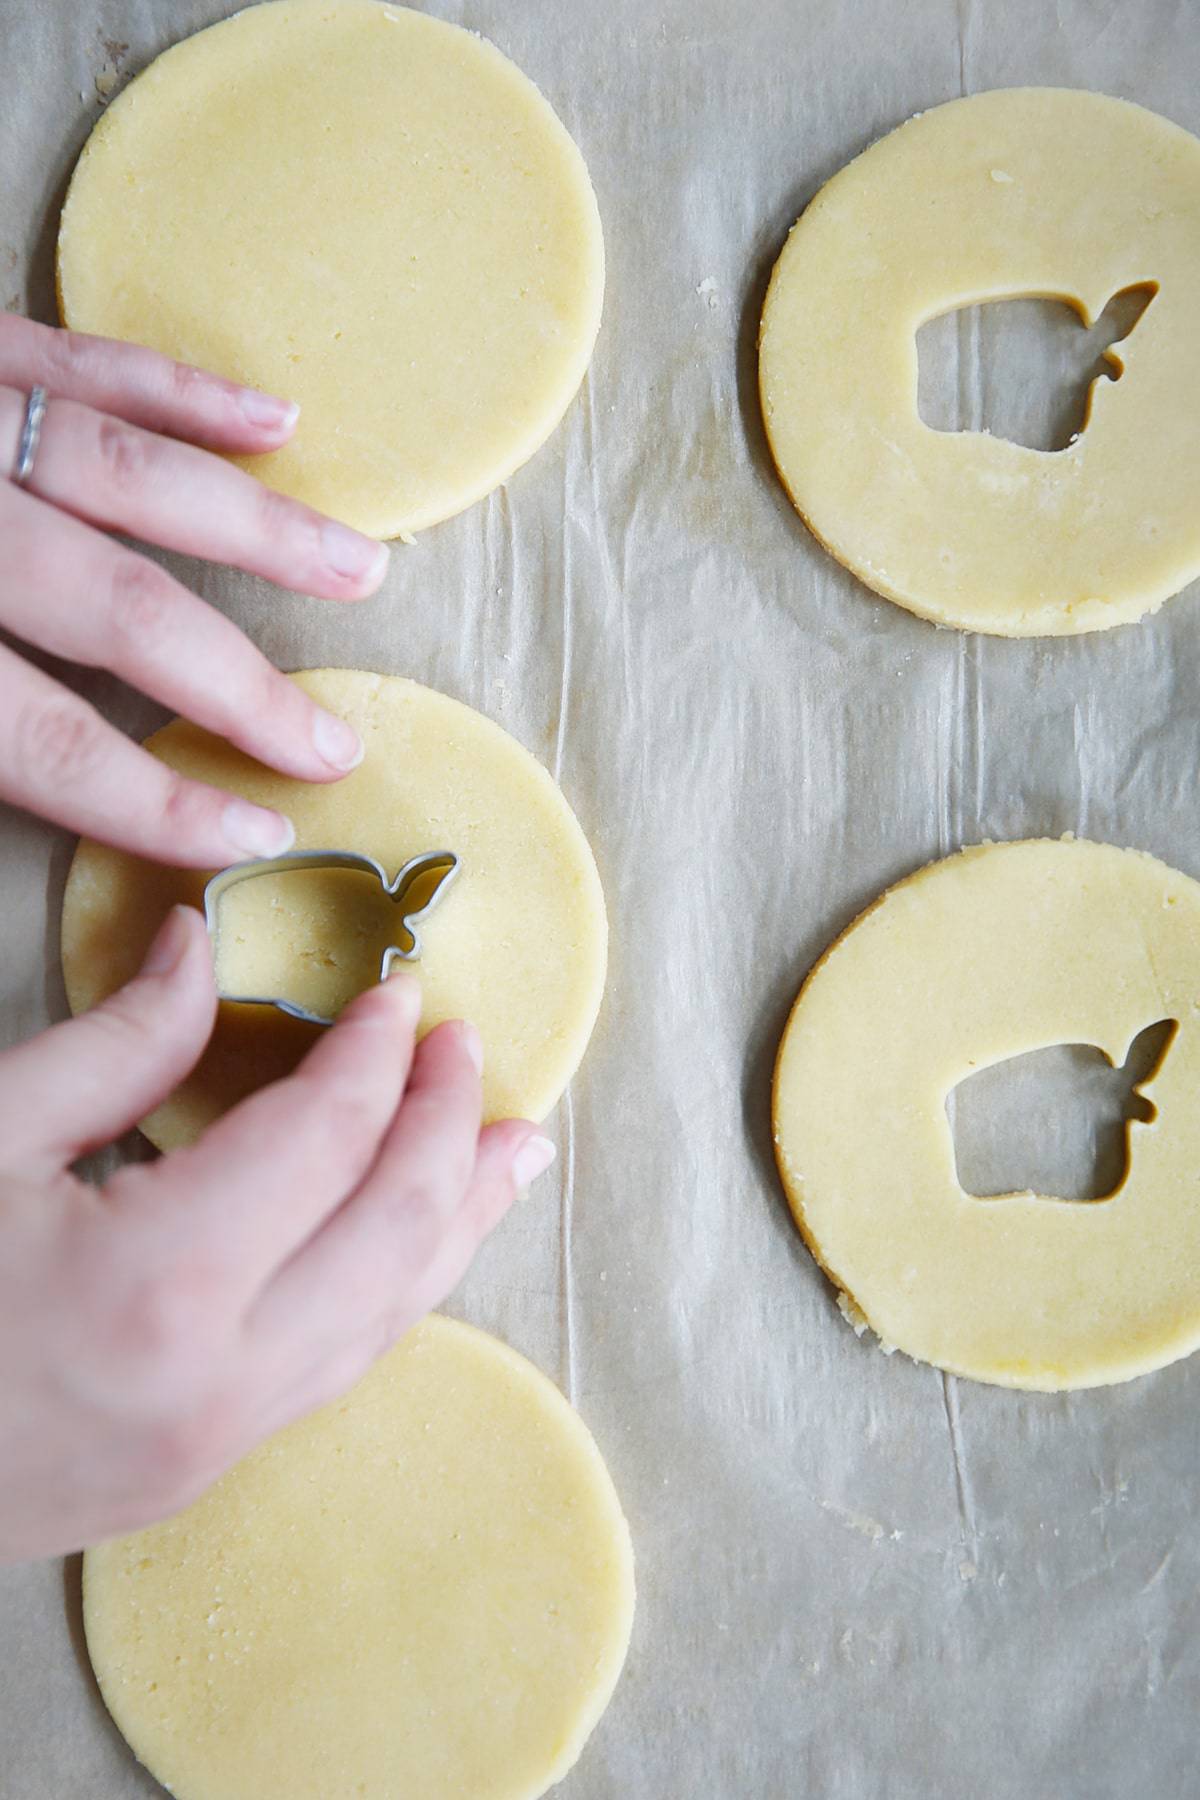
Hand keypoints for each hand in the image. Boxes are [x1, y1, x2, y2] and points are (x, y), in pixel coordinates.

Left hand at [0, 313, 391, 865]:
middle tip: (329, 743)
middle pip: (122, 612)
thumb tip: (31, 783)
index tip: (250, 838)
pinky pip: (83, 360)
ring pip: (131, 475)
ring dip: (260, 531)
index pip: (44, 741)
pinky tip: (271, 422)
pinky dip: (183, 392)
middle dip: (240, 687)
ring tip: (362, 570)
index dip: (151, 804)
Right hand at [0, 908, 554, 1561]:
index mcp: (158, 1280)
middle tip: (466, 1048)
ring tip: (511, 1149)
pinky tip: (419, 1241)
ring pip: (394, 1313)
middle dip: (447, 1127)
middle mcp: (221, 1376)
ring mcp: (222, 1440)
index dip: (374, 1055)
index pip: (324, 1138)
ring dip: (459, 1217)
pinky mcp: (208, 1468)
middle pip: (396, 1230)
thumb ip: (114, 1045)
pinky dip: (400, 1283)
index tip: (397, 996)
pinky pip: (342, 1360)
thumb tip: (199, 950)